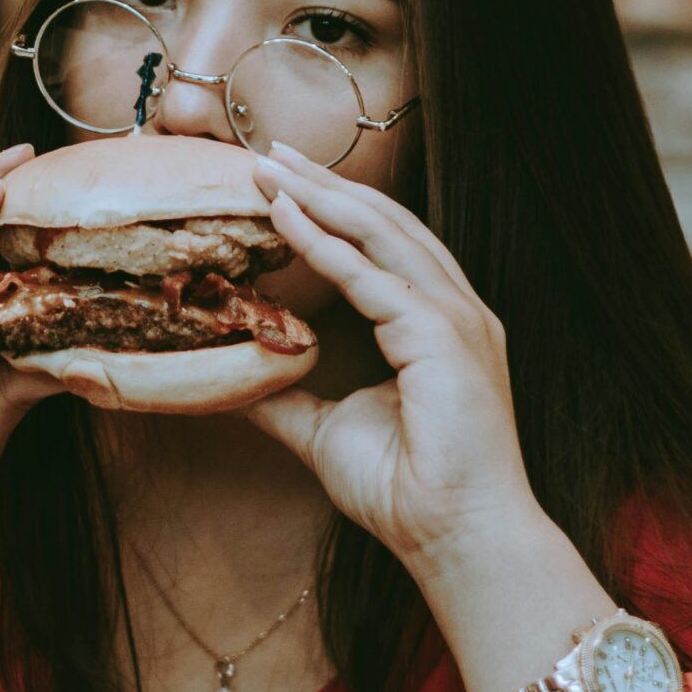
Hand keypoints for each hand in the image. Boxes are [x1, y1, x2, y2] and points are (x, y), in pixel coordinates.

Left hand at [243, 144, 541, 605]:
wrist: (455, 538)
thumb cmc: (407, 492)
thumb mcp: (327, 431)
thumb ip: (287, 399)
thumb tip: (235, 382)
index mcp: (439, 325)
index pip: (384, 245)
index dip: (333, 209)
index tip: (281, 183)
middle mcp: (454, 311)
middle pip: (386, 224)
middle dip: (325, 184)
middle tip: (269, 153)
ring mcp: (456, 319)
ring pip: (384, 235)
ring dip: (323, 198)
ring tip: (272, 171)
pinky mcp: (444, 338)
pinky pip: (375, 278)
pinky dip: (328, 245)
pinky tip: (288, 221)